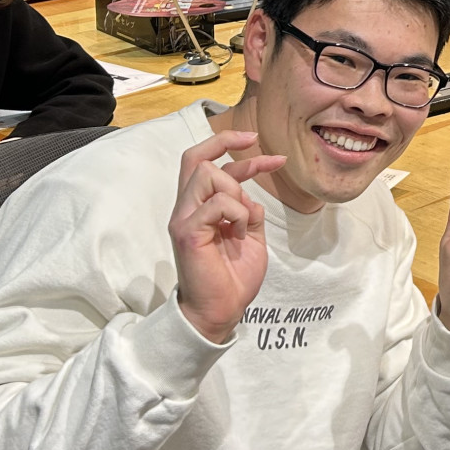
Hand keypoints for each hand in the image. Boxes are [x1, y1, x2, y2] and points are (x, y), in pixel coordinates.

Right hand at [168, 131, 284, 343]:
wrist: (221, 311)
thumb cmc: (233, 277)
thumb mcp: (249, 234)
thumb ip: (247, 210)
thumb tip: (250, 195)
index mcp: (199, 207)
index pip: (203, 162)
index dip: (228, 143)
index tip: (257, 139)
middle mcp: (186, 208)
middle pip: (195, 158)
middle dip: (230, 148)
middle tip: (266, 158)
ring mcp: (184, 219)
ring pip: (207, 174)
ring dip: (236, 190)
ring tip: (244, 220)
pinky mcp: (187, 232)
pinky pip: (216, 203)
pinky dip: (237, 212)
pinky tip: (240, 232)